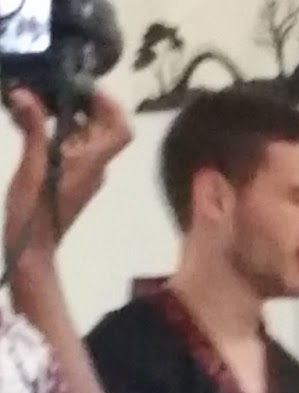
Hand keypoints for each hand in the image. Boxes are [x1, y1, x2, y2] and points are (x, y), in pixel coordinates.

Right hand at [3, 88, 130, 258]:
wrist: (32, 246)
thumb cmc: (35, 210)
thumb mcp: (31, 166)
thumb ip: (31, 129)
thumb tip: (24, 94)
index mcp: (92, 163)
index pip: (121, 130)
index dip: (111, 105)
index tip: (88, 88)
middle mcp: (95, 166)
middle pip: (105, 129)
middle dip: (88, 104)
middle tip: (62, 87)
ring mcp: (85, 172)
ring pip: (89, 137)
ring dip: (73, 116)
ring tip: (47, 97)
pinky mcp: (72, 177)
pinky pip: (74, 147)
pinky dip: (62, 130)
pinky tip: (40, 121)